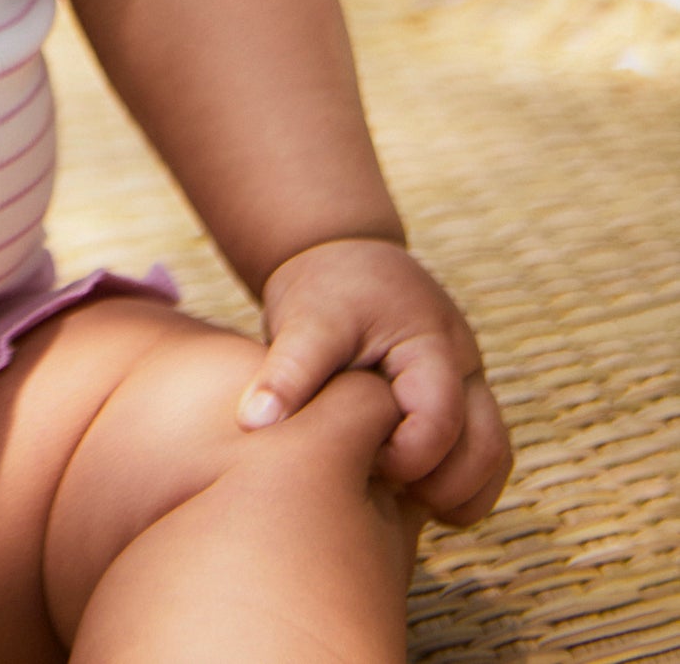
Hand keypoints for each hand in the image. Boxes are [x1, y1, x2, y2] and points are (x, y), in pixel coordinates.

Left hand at [241, 237, 510, 522]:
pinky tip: (409, 487)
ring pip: (495, 458)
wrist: (342, 257)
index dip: (404, 457)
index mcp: (430, 342)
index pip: (441, 421)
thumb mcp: (304, 320)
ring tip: (399, 492)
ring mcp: (471, 383)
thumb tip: (253, 423)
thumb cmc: (323, 290)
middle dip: (439, 486)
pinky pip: (486, 458)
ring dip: (456, 492)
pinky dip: (458, 486)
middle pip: (488, 448)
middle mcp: (464, 364)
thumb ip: (287, 371)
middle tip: (383, 483)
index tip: (361, 454)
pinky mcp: (464, 401)